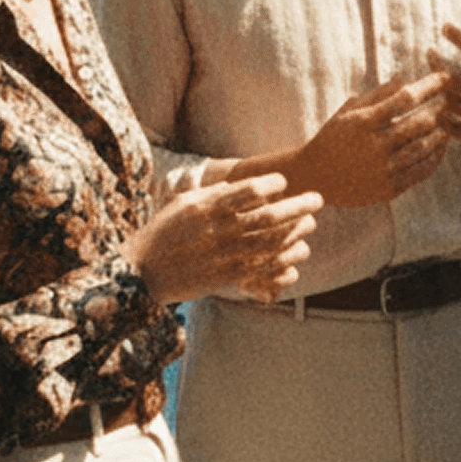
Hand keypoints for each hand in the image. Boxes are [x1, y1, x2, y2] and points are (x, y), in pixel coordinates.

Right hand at [126, 174, 322, 306]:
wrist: (142, 274)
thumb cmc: (162, 233)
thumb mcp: (183, 203)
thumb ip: (213, 193)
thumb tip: (240, 186)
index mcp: (208, 207)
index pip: (252, 190)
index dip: (275, 184)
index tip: (284, 183)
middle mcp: (219, 231)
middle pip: (271, 216)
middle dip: (300, 206)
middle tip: (318, 199)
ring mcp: (225, 257)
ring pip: (274, 244)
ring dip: (298, 232)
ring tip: (311, 224)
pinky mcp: (229, 279)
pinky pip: (266, 269)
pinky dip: (287, 260)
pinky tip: (298, 252)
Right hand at [296, 75, 449, 207]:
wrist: (315, 177)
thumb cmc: (333, 137)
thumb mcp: (349, 112)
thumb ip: (377, 95)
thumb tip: (404, 77)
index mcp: (362, 122)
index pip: (404, 99)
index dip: (428, 86)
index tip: (445, 76)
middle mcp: (373, 146)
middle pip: (418, 124)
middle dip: (440, 110)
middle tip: (452, 101)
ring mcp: (381, 170)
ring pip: (423, 149)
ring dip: (441, 134)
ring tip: (449, 123)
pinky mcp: (388, 189)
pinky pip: (420, 172)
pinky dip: (434, 158)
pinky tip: (440, 147)